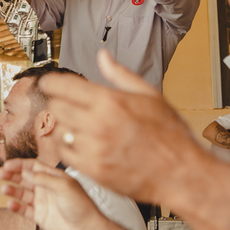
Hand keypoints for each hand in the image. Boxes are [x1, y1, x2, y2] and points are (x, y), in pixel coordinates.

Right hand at [0, 158, 105, 229]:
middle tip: (1, 173)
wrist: (86, 229)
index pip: (33, 167)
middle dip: (13, 174)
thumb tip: (26, 172)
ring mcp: (42, 201)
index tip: (8, 164)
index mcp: (54, 177)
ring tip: (4, 188)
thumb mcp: (63, 186)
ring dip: (12, 189)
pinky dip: (16, 207)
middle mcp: (46, 188)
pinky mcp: (39, 215)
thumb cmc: (81, 205)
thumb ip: (44, 178)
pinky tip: (10, 204)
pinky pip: (24, 209)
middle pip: (25, 178)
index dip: (20, 164)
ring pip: (23, 193)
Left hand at [40, 49, 206, 204]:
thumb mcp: (150, 95)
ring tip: (78, 126)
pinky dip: (68, 147)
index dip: (51, 83)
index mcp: (110, 102)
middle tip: (69, 105)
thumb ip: (120, 75)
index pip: (62, 86)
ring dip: (63, 126)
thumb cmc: (169, 135)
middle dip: (59, 103)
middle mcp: (98, 124)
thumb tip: (103, 56)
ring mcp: (93, 149)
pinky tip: (82, 144)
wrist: (179, 173)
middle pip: (55, 107)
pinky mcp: (92, 170)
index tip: (50, 84)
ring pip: (58, 130)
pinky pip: (64, 154)